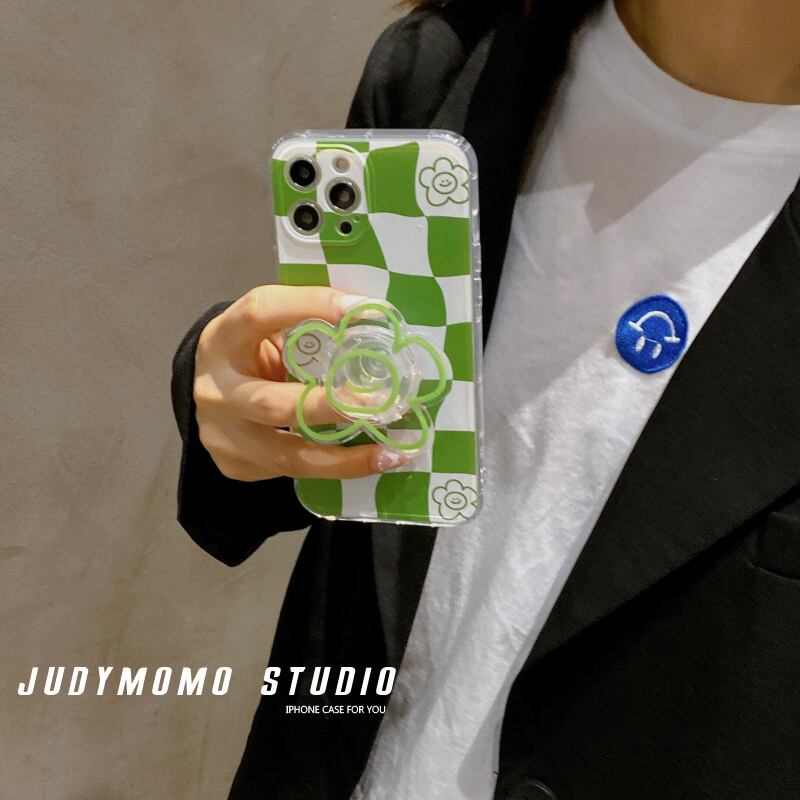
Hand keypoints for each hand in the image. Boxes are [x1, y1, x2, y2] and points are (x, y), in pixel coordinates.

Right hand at [193, 285, 412, 480]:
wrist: (210, 392)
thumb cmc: (252, 352)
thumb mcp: (267, 328)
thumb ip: (308, 325)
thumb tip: (375, 320)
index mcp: (224, 338)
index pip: (261, 312)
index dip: (311, 306)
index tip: (365, 310)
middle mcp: (217, 390)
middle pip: (274, 404)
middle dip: (332, 407)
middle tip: (383, 405)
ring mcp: (222, 435)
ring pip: (288, 455)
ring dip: (346, 459)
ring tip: (391, 454)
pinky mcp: (235, 464)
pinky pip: (291, 471)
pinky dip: (334, 467)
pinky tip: (366, 461)